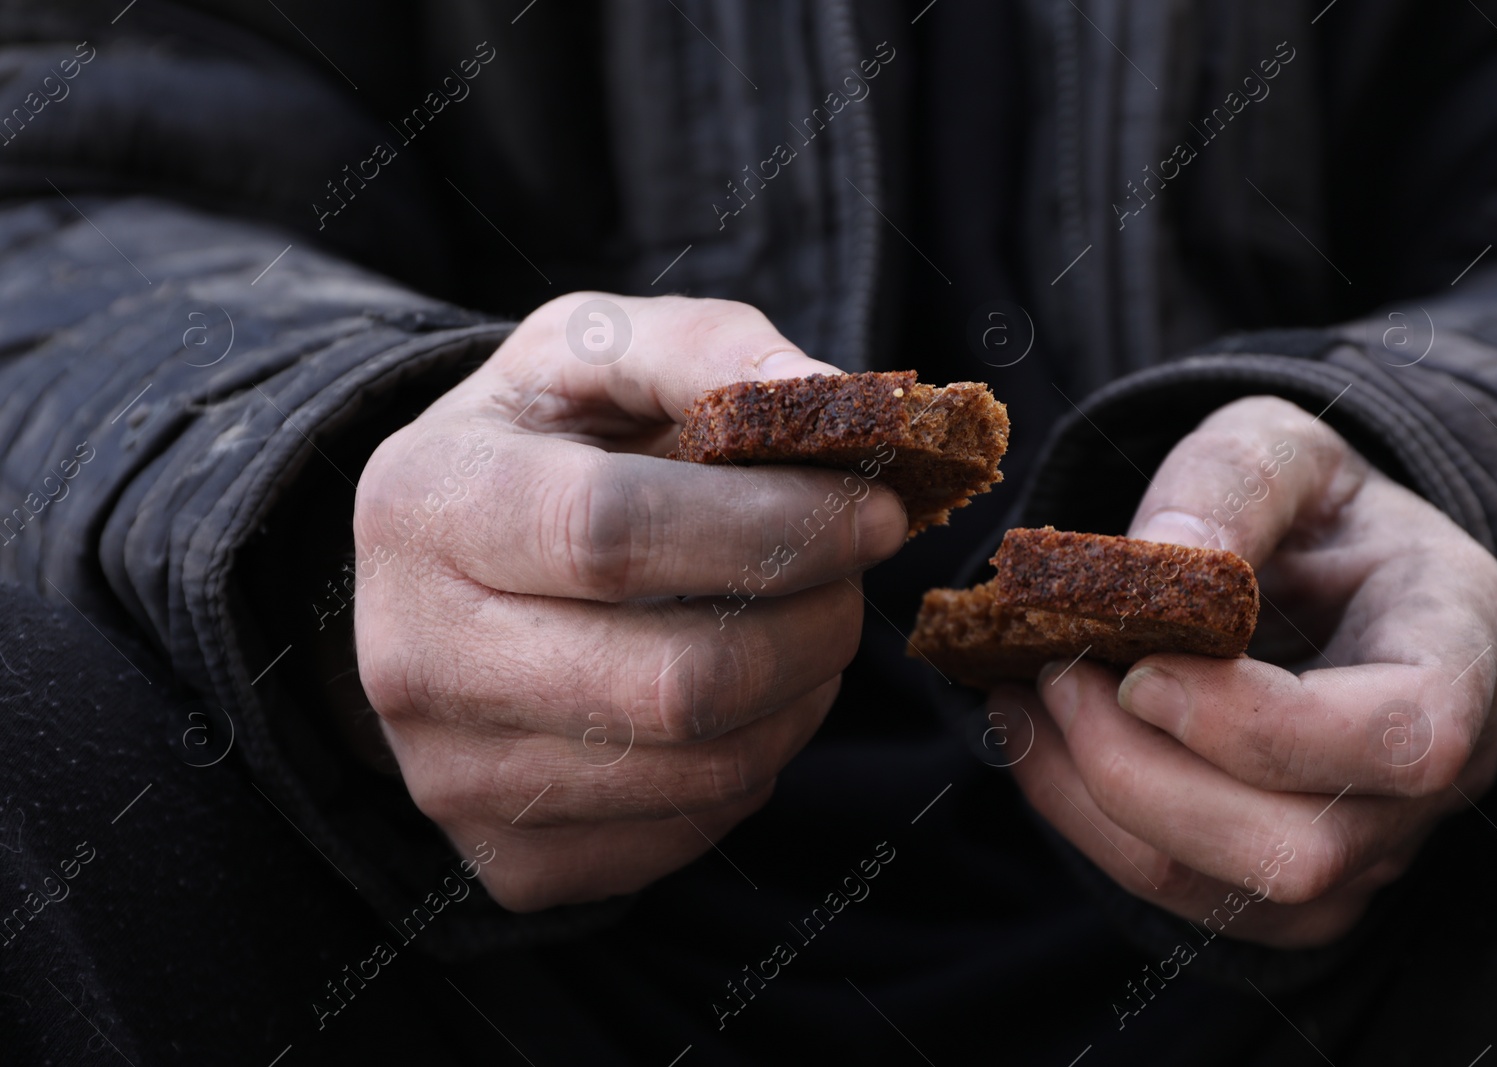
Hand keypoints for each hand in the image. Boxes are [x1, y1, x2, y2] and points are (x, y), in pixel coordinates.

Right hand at [352, 293, 905, 909]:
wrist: (445, 568)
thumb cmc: (544, 443)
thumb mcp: (598, 349)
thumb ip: (709, 349)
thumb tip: (835, 399)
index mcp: (425, 504)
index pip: (614, 536)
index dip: (773, 527)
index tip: (875, 511)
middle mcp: (413, 658)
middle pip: (676, 681)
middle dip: (815, 624)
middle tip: (852, 577)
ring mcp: (452, 777)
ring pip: (703, 767)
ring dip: (804, 693)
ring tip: (803, 624)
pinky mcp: (512, 858)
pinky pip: (692, 831)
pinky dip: (757, 760)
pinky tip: (742, 695)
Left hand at [994, 395, 1496, 946]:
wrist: (1313, 565)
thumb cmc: (1306, 504)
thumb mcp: (1279, 445)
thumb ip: (1230, 483)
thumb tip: (1160, 559)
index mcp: (1457, 648)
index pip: (1402, 740)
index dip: (1258, 725)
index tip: (1142, 668)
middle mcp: (1431, 779)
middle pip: (1292, 849)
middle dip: (1136, 769)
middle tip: (1054, 669)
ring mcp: (1361, 850)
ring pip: (1208, 885)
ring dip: (1085, 794)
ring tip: (1027, 692)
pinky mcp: (1279, 894)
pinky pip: (1165, 889)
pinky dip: (1076, 816)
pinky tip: (1036, 732)